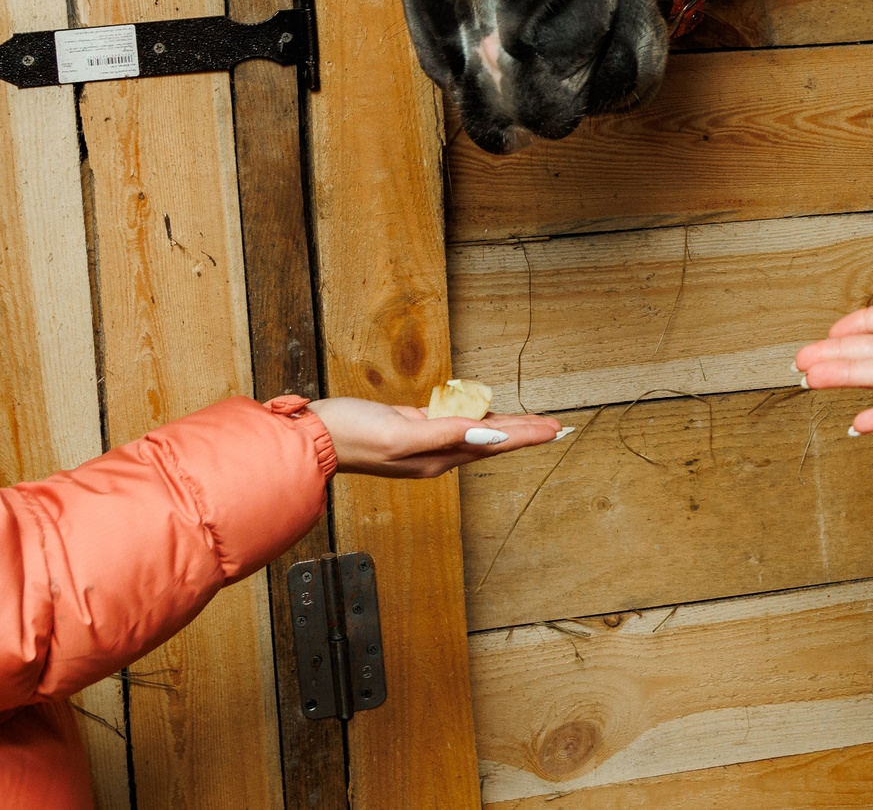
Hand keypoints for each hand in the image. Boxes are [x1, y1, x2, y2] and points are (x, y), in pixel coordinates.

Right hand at [304, 396, 562, 478]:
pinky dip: (476, 418)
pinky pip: (455, 423)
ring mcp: (425, 442)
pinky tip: (485, 414)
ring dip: (507, 427)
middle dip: (527, 432)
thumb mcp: (400, 434)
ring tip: (533, 422)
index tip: (557, 429)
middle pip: (493, 441)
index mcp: (438, 457)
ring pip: (477, 432)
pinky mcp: (412, 428)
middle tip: (557, 426)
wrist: (315, 437)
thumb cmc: (353, 435)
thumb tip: (486, 435)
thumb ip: (444, 434)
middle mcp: (436, 454)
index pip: (495, 444)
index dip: (528, 434)